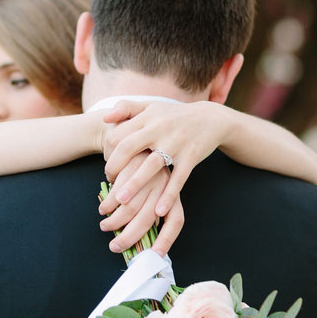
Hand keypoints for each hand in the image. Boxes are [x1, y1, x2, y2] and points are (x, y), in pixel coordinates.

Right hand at [98, 152, 184, 255]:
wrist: (137, 136)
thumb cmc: (145, 172)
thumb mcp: (155, 189)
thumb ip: (150, 209)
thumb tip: (141, 240)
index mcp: (173, 194)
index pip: (175, 221)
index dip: (166, 240)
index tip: (155, 255)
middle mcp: (164, 185)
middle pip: (147, 219)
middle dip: (129, 237)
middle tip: (115, 246)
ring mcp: (148, 174)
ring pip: (130, 207)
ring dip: (115, 222)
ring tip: (105, 226)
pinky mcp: (132, 165)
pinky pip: (118, 191)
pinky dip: (108, 204)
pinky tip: (103, 208)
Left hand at [100, 98, 230, 226]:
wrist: (211, 118)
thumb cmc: (174, 115)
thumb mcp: (151, 106)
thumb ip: (127, 108)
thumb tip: (105, 118)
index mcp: (147, 118)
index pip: (118, 135)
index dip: (108, 152)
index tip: (108, 165)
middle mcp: (159, 129)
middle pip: (128, 147)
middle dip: (114, 166)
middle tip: (109, 181)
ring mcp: (176, 143)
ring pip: (151, 165)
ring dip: (134, 184)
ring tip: (121, 200)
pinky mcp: (191, 156)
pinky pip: (178, 178)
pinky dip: (168, 195)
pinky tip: (158, 211)